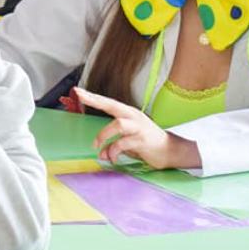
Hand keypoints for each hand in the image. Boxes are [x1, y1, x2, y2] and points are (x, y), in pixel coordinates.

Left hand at [76, 87, 199, 169]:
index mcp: (128, 114)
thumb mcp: (126, 143)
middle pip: (112, 104)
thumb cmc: (147, 144)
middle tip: (80, 96)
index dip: (93, 97)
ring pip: (117, 124)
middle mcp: (133, 116)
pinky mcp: (142, 140)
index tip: (77, 91)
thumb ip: (112, 145)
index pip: (108, 102)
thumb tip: (101, 153)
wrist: (171, 151)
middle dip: (95, 100)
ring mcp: (139, 127)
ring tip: (97, 146)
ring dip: (104, 135)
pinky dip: (113, 152)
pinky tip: (113, 158)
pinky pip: (122, 144)